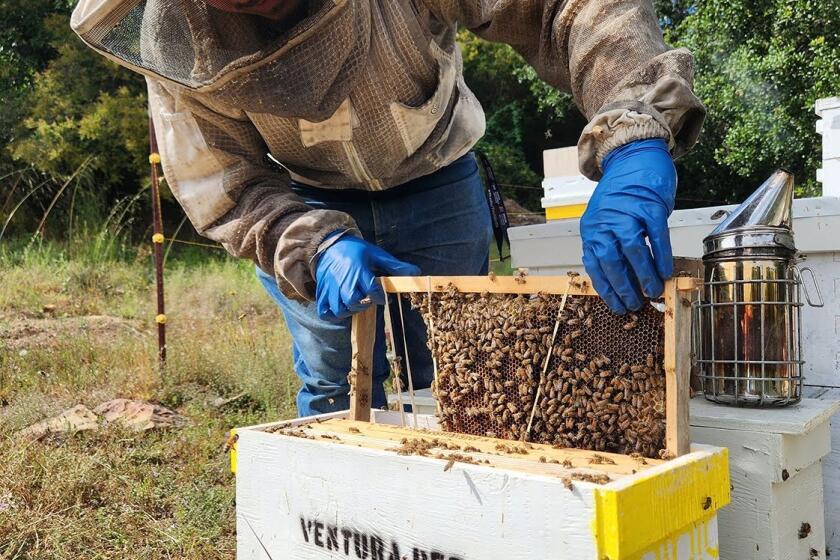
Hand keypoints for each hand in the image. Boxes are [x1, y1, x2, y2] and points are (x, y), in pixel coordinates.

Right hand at [314, 233, 420, 321]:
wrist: (329, 244)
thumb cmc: (356, 250)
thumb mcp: (376, 254)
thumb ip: (395, 266)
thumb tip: (416, 272)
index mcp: (359, 270)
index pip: (372, 290)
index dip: (379, 297)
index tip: (381, 296)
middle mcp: (343, 280)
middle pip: (353, 301)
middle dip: (364, 304)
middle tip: (368, 299)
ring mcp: (331, 288)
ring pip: (340, 309)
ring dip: (350, 311)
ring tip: (356, 303)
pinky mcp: (322, 292)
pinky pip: (324, 312)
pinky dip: (332, 315)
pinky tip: (341, 308)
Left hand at [580, 138, 675, 313]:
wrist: (633, 158)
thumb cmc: (621, 195)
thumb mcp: (604, 221)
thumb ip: (608, 246)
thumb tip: (620, 280)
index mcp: (591, 228)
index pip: (595, 265)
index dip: (607, 288)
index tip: (616, 305)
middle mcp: (606, 221)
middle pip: (612, 261)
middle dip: (624, 287)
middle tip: (635, 304)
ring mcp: (628, 213)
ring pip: (634, 252)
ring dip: (644, 276)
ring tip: (653, 292)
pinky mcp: (649, 206)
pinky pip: (656, 237)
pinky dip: (661, 257)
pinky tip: (665, 271)